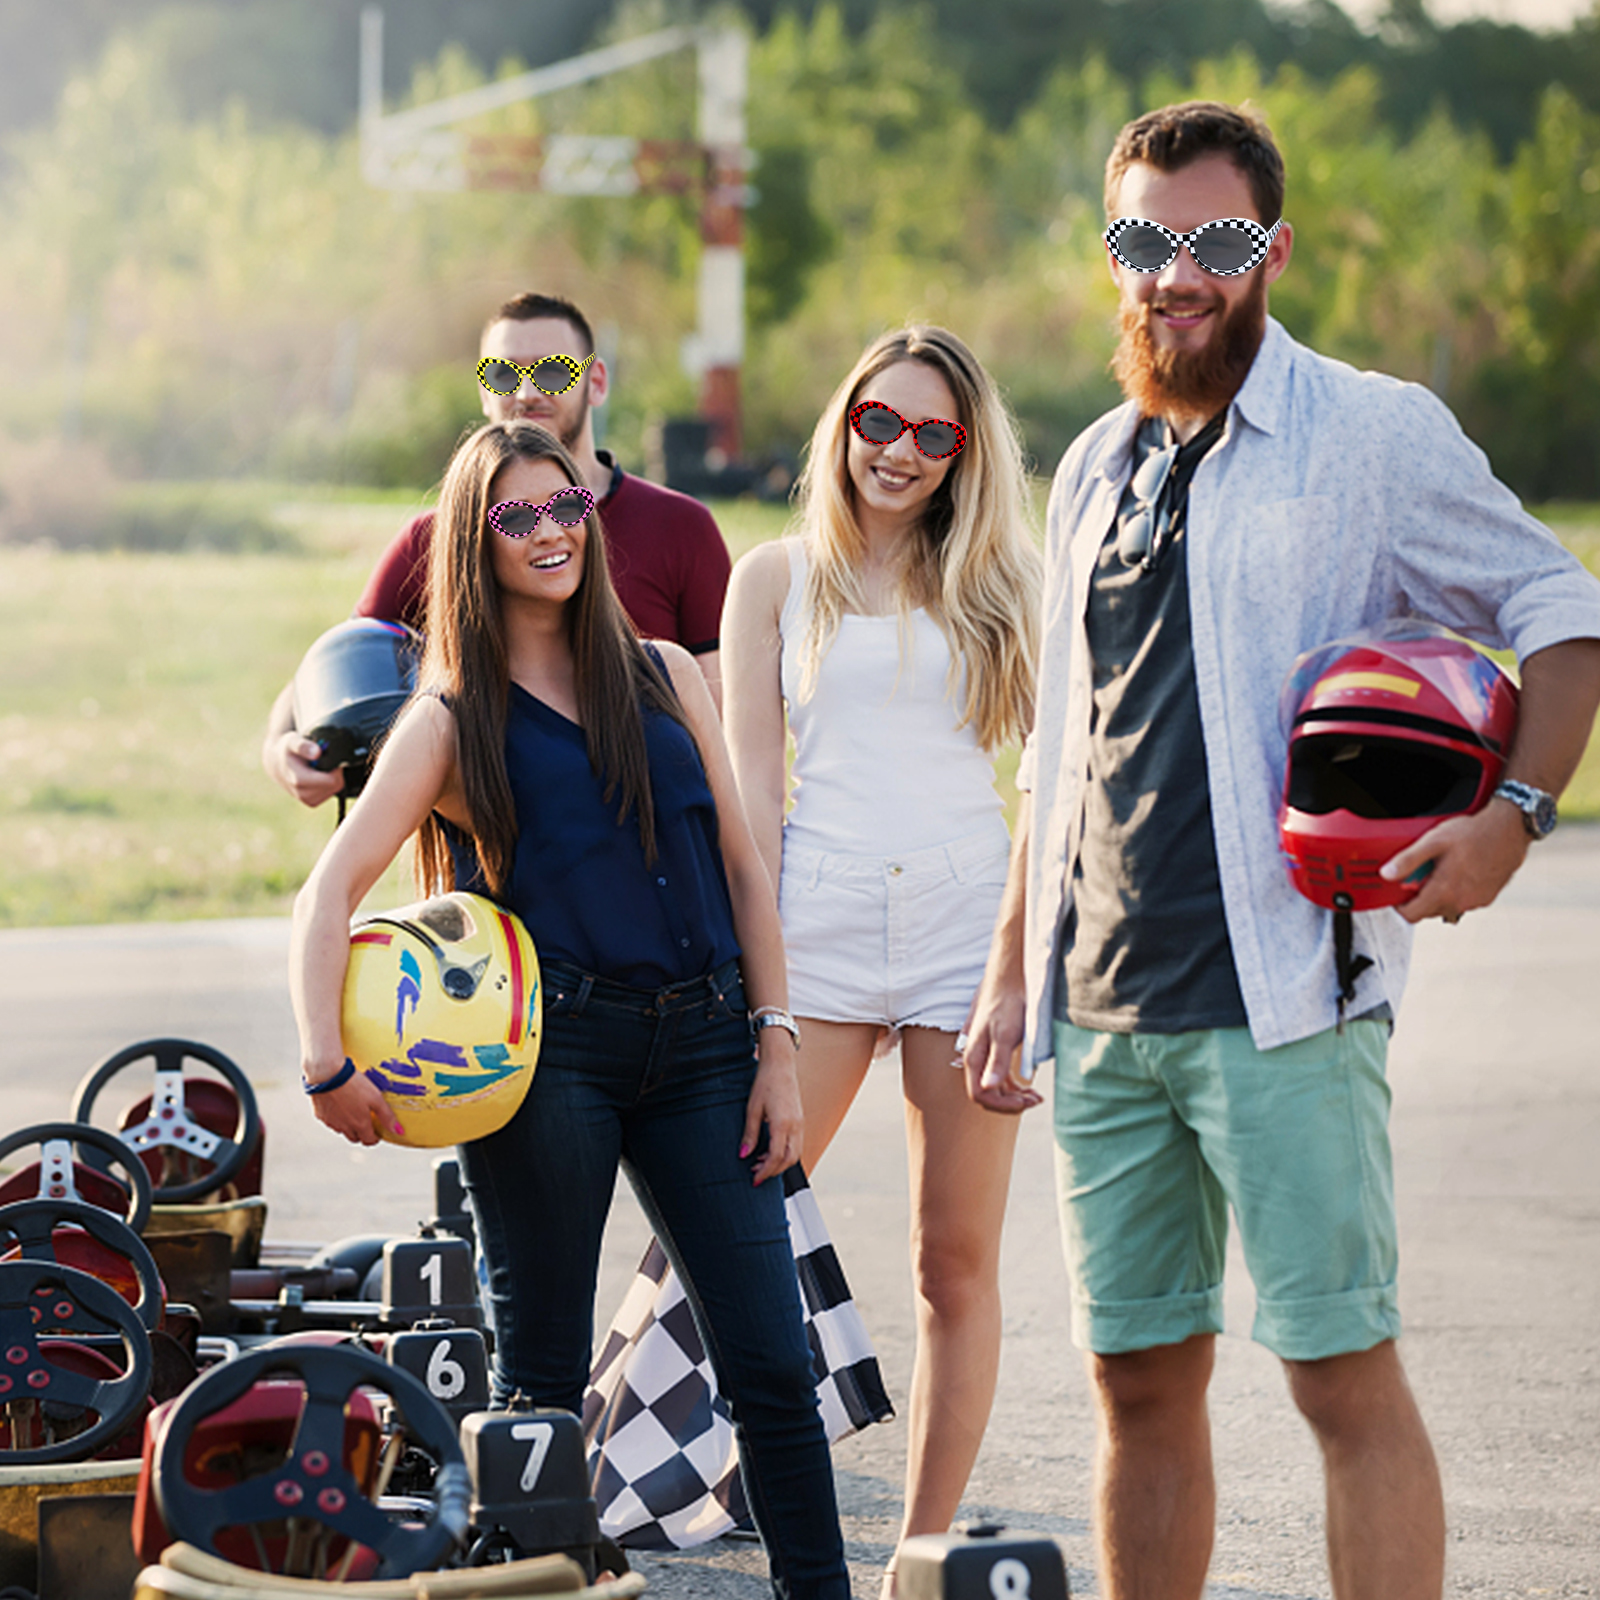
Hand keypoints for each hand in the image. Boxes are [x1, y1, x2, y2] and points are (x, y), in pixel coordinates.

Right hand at [267, 732, 344, 807]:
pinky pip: (330, 793)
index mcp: (300, 781)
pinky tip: (318, 775)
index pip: (333, 781)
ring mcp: (307, 801)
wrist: (276, 764)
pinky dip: (328, 784)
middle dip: (334, 772)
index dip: (336, 767)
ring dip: (331, 778)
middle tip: (323, 761)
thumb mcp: (293, 742)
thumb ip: (304, 746)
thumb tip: (317, 752)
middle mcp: (303, 795)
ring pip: (334, 789)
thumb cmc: (287, 751)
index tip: (329, 758)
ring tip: (318, 768)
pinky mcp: (311, 803)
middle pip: (336, 785)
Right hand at [305, 1062, 402, 1145]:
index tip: (378, 1131)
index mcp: (359, 1124)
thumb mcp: (376, 1098)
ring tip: (353, 1110)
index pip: (369, 1141)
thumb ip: (387, 1116)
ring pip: (341, 1130)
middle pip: (355, 1138)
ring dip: (348, 1126)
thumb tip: (399, 1131)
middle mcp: (344, 1127)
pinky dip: (336, 1117)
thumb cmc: (354, 1084)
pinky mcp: (320, 1114)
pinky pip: (330, 1121)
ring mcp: (331, 1122)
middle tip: (367, 1122)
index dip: (375, 1138)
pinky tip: (339, 1104)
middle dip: (362, 1134)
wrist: (327, 1075)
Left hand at [740, 1041, 803, 1184]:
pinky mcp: (800, 1121)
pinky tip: (770, 1150)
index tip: (754, 1179)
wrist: (780, 1065)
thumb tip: (743, 1155)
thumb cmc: (765, 1083)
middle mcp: (796, 1126)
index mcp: (783, 1124)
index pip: (776, 1157)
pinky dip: (784, 1153)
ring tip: (760, 1162)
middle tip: (756, 1173)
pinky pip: (796, 1144)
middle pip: (790, 1160)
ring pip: (795, 1154)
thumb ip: (750, 1134)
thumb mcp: (752, 1109)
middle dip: (773, 1171)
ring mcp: (800, 1123)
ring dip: (779, 1163)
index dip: (765, 1171)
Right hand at [963, 975, 1041, 1115]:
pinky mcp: (996, 1049)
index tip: (1024, 1102)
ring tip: (1036, 1096)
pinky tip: (1029, 1085)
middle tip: (1036, 1099)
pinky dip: (1015, 1085)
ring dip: (1015, 1095)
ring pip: (996, 1086)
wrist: (1010, 980)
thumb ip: (997, 1062)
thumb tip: (988, 1087)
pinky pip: (1002, 1075)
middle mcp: (976, 1059)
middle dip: (1011, 1101)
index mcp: (973, 1057)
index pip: (979, 1094)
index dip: (1001, 1104)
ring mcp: (986, 1055)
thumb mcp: (1005, 1035)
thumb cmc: (1006, 1004)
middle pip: (988, 1093)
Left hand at [1380, 802, 1528, 925]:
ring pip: (1447, 906)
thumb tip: (1386, 874)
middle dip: (1420, 896)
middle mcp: (1461, 902)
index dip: (1400, 905)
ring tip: (1443, 869)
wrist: (1509, 829)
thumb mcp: (1433, 841)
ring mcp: (1476, 901)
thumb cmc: (1472, 833)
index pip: (1412, 915)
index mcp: (1444, 891)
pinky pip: (1464, 901)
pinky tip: (1460, 872)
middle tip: (1423, 873)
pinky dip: (1456, 892)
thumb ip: (1408, 860)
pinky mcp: (1488, 897)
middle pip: (1428, 911)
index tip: (1398, 893)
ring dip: (1439, 894)